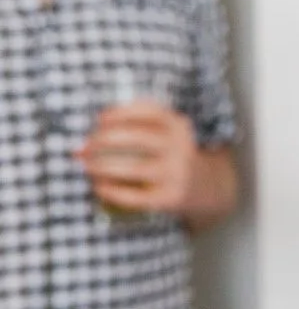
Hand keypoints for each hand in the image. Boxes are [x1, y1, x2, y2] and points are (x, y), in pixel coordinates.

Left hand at [78, 98, 198, 214]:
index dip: (120, 113)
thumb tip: (91, 133)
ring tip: (86, 167)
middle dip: (103, 140)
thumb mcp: (167, 133)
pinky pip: (135, 196)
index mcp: (178, 125)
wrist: (204, 185)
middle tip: (84, 147)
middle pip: (136, 137)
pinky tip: (98, 187)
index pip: (148, 111)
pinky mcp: (170, 197)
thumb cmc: (170, 154)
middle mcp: (180, 147)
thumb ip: (139, 126)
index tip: (99, 119)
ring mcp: (176, 173)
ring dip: (102, 167)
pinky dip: (112, 191)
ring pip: (133, 168)